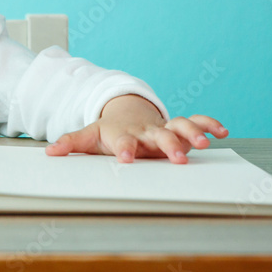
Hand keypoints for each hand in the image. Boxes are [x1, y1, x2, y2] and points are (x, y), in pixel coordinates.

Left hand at [44, 95, 228, 163]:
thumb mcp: (88, 137)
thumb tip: (49, 153)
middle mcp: (145, 131)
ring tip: (203, 143)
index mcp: (123, 134)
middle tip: (176, 158)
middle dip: (167, 145)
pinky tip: (222, 131)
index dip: (125, 150)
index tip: (127, 159)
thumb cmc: (108, 131)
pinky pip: (196, 121)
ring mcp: (163, 127)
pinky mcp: (178, 126)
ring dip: (192, 133)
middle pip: (157, 136)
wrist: (125, 112)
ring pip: (179, 127)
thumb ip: (71, 144)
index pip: (123, 142)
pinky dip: (209, 124)